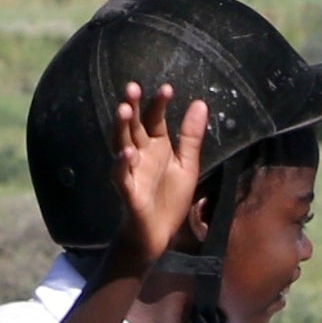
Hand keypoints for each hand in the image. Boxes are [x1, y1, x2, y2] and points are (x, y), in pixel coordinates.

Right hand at [111, 81, 211, 273]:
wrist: (159, 235)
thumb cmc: (171, 198)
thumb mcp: (187, 164)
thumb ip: (191, 136)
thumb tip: (200, 103)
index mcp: (156, 146)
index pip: (155, 119)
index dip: (159, 104)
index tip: (166, 88)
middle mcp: (141, 154)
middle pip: (134, 126)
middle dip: (133, 107)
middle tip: (132, 87)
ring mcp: (132, 171)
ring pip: (122, 144)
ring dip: (121, 128)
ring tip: (124, 110)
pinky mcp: (128, 192)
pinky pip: (121, 176)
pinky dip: (121, 164)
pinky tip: (126, 152)